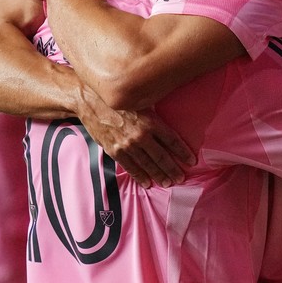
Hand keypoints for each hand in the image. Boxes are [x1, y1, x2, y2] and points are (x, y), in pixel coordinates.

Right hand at [78, 86, 195, 188]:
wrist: (90, 100)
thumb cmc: (116, 99)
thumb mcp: (139, 101)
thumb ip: (152, 114)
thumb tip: (165, 123)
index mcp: (150, 121)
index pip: (172, 140)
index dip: (183, 152)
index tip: (191, 161)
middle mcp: (141, 135)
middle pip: (162, 156)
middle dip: (173, 169)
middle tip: (181, 178)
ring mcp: (128, 145)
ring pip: (148, 165)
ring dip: (159, 175)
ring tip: (168, 183)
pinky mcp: (115, 151)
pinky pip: (131, 167)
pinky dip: (140, 177)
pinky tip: (147, 183)